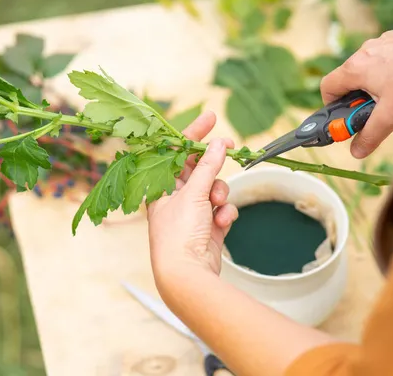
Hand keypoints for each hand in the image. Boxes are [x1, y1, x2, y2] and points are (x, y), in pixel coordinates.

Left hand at [147, 111, 238, 279]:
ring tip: (217, 204)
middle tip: (230, 146)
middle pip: (198, 169)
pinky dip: (224, 213)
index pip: (176, 152)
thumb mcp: (193, 194)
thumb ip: (207, 167)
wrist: (187, 274)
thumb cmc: (178, 234)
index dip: (193, 134)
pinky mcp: (209, 226)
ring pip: (214, 188)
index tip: (211, 118)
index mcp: (161, 186)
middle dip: (214, 164)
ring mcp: (193, 212)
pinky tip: (221, 223)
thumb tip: (219, 144)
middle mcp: (175, 197)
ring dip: (220, 193)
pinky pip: (222, 209)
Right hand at [320, 20, 392, 158]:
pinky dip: (392, 72)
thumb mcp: (392, 116)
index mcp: (356, 68)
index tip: (347, 119)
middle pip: (349, 79)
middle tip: (376, 113)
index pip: (327, 87)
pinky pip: (388, 58)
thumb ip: (370, 135)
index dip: (332, 106)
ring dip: (376, 86)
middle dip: (358, 99)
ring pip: (370, 68)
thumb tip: (356, 151)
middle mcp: (366, 50)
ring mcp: (385, 41)